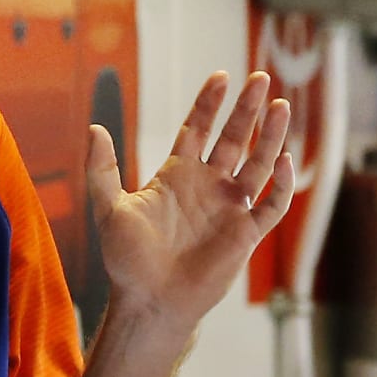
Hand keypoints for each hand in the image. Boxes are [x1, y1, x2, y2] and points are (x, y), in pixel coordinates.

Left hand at [89, 71, 293, 331]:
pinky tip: (283, 160)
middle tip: (261, 78)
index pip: (197, 129)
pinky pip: (272, 203)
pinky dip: (281, 183)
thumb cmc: (126, 258)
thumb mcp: (108, 209)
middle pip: (232, 138)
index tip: (221, 77)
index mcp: (176, 175)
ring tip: (283, 105)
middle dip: (247, 109)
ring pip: (258, 163)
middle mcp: (207, 186)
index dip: (209, 103)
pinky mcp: (246, 232)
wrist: (148, 300)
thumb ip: (101, 169)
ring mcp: (229, 207)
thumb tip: (94, 127)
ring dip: (271, 136)